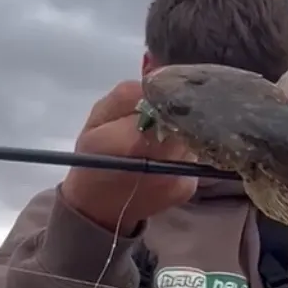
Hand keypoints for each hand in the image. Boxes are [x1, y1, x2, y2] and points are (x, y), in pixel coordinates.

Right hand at [61, 81, 197, 233]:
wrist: (99, 208)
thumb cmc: (93, 158)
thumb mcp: (97, 118)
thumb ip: (127, 95)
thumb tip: (158, 79)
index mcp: (133, 142)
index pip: (168, 106)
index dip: (169, 96)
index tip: (163, 91)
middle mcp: (164, 162)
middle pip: (187, 121)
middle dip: (179, 111)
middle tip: (167, 108)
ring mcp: (180, 177)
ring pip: (194, 137)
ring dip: (183, 129)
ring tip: (164, 131)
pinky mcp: (189, 187)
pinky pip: (194, 156)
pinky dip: (184, 149)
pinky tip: (167, 152)